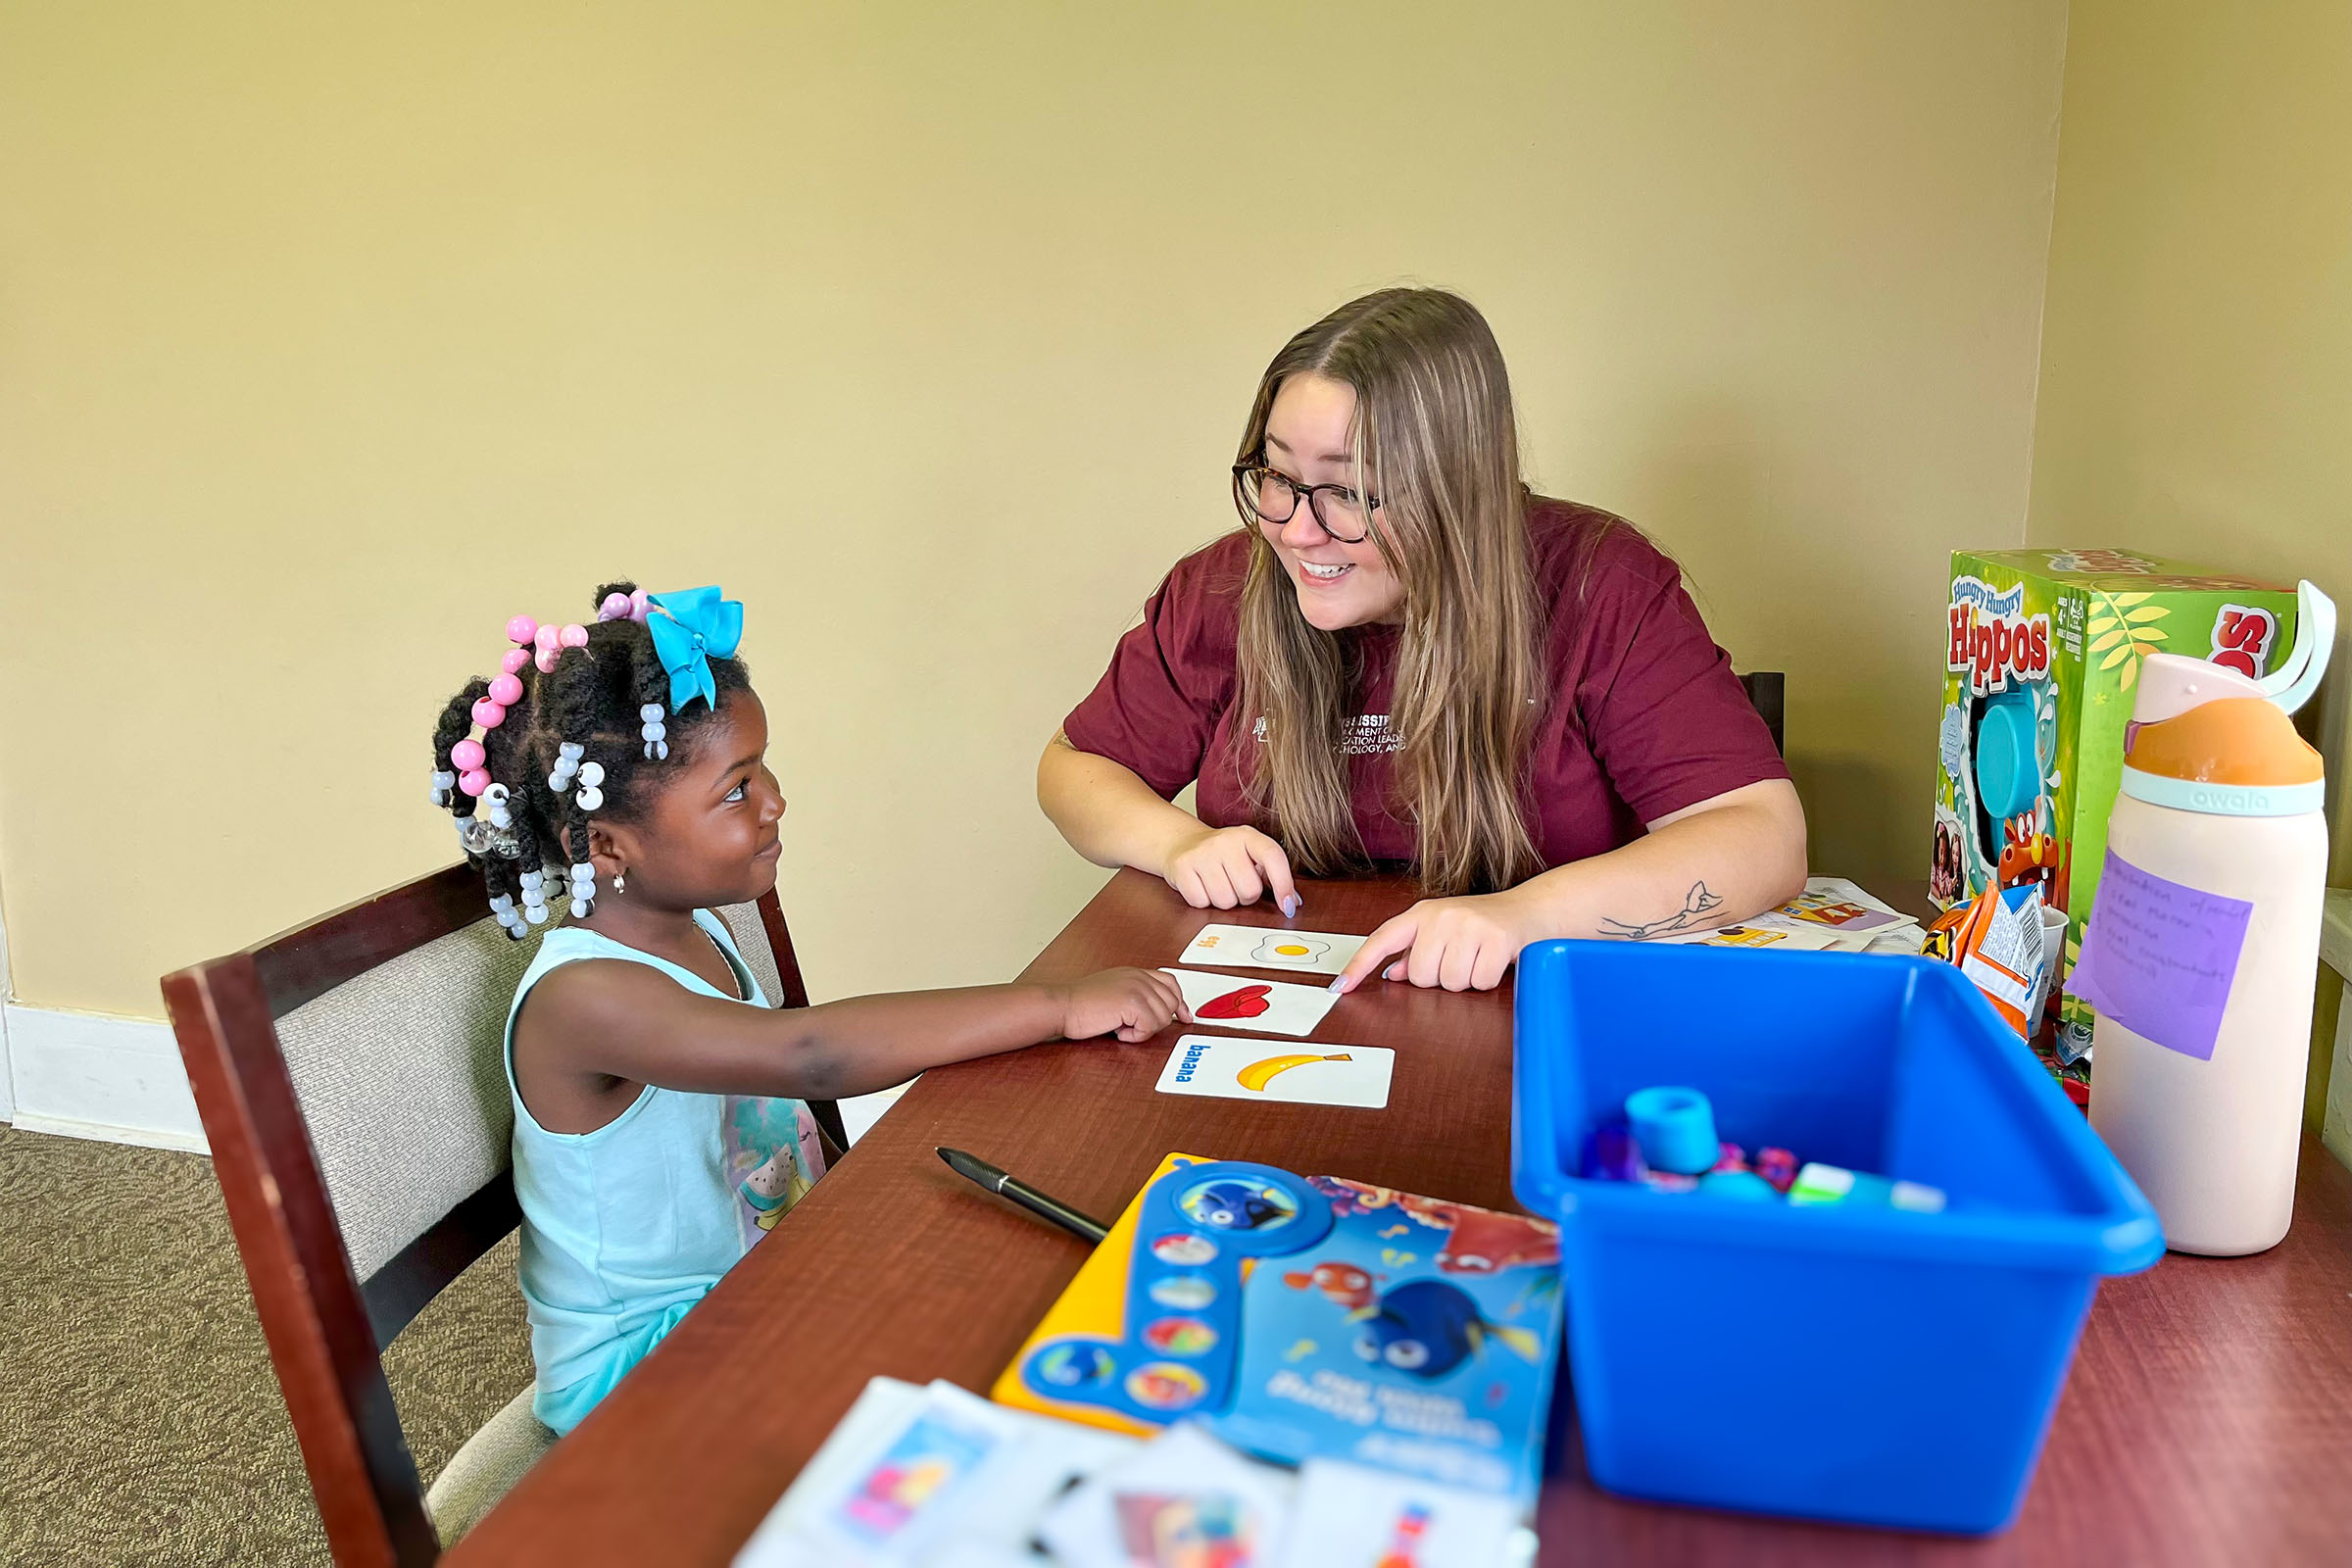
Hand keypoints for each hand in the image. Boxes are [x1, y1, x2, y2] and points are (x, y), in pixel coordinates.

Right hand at [1056, 967, 1190, 1041]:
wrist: (1062, 1005)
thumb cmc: (1080, 1003)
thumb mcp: (1113, 991)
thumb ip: (1134, 994)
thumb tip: (1155, 1012)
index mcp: (1135, 973)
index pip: (1170, 983)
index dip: (1180, 1002)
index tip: (1184, 1017)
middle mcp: (1139, 977)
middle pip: (1171, 1002)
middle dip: (1158, 1021)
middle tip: (1135, 1028)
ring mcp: (1137, 988)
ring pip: (1163, 1018)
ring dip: (1144, 1030)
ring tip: (1121, 1028)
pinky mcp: (1133, 1003)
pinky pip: (1150, 1027)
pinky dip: (1136, 1036)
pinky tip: (1119, 1032)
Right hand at [1162, 824, 1300, 915]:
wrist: (1182, 842)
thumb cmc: (1224, 856)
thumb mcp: (1250, 855)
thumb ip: (1273, 875)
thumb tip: (1292, 902)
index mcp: (1248, 835)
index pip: (1273, 856)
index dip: (1284, 884)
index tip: (1288, 906)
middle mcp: (1225, 841)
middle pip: (1249, 890)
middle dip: (1246, 896)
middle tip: (1236, 884)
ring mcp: (1201, 853)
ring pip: (1225, 901)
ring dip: (1225, 900)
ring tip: (1218, 884)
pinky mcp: (1182, 867)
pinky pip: (1202, 903)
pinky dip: (1204, 901)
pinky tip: (1202, 886)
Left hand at [1331, 890, 1538, 993]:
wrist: (1531, 910)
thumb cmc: (1483, 925)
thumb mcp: (1444, 932)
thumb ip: (1417, 952)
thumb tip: (1393, 974)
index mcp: (1423, 913)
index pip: (1382, 940)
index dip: (1358, 966)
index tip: (1339, 988)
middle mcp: (1442, 916)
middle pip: (1422, 976)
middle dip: (1441, 979)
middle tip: (1461, 959)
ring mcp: (1469, 925)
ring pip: (1450, 983)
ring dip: (1466, 981)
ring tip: (1478, 959)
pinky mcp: (1496, 939)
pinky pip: (1479, 982)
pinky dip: (1488, 980)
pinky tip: (1494, 962)